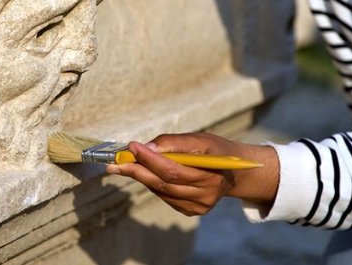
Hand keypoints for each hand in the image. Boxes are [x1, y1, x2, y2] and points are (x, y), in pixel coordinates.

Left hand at [105, 133, 279, 215]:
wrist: (236, 172)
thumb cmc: (216, 150)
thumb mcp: (201, 139)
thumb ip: (174, 142)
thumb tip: (147, 147)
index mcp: (211, 174)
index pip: (173, 169)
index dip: (150, 159)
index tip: (132, 146)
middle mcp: (206, 194)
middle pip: (163, 183)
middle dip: (137, 170)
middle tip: (115, 163)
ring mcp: (199, 206)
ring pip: (162, 191)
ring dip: (141, 177)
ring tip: (125, 165)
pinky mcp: (193, 211)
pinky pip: (166, 197)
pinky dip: (154, 184)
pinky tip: (147, 174)